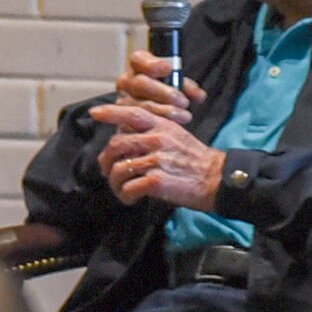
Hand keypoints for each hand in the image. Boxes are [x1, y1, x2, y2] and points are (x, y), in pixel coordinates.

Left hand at [92, 104, 226, 210]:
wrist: (217, 179)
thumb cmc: (194, 160)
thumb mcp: (176, 135)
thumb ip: (152, 132)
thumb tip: (125, 137)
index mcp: (161, 126)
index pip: (133, 113)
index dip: (111, 112)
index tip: (95, 113)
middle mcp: (157, 139)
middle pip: (116, 145)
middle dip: (106, 161)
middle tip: (108, 172)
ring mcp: (156, 160)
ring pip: (119, 169)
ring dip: (115, 184)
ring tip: (122, 190)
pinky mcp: (156, 181)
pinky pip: (128, 188)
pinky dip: (125, 196)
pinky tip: (131, 199)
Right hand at [114, 48, 206, 124]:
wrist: (146, 118)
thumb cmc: (162, 95)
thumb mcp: (175, 86)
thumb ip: (186, 87)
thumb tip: (198, 95)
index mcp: (138, 67)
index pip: (138, 59)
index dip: (152, 64)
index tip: (168, 68)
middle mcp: (126, 83)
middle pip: (140, 83)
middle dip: (163, 92)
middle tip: (182, 101)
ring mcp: (122, 102)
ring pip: (141, 106)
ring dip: (165, 111)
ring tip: (184, 116)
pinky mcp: (124, 121)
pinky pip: (139, 123)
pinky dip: (158, 124)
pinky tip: (171, 127)